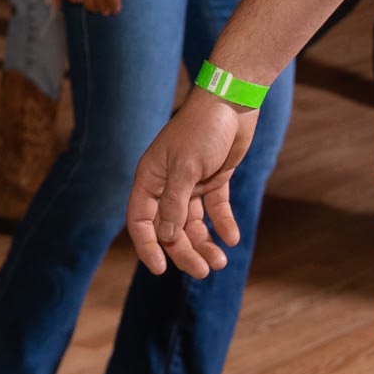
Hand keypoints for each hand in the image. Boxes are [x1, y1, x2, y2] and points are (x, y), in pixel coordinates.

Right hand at [124, 86, 257, 278]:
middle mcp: (167, 185)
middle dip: (185, 251)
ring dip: (205, 243)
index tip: (160, 269)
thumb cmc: (203, 129)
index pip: (141, 221)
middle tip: (205, 270)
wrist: (233, 102)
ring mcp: (191, 183)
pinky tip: (231, 238)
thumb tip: (166, 236)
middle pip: (171, 229)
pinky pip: (215, 209)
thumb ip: (175, 203)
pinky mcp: (214, 179)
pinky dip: (223, 224)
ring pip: (193, 223)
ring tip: (221, 260)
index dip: (148, 246)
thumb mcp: (186, 168)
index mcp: (150, 179)